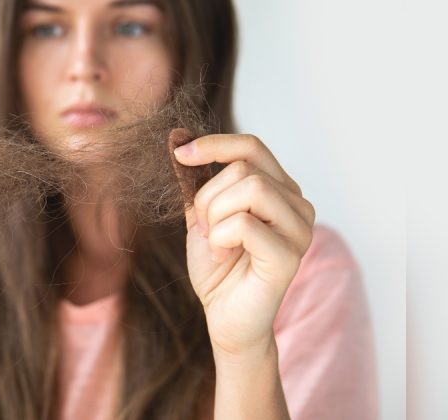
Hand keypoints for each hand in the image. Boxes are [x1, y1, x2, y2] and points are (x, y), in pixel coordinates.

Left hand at [172, 132, 315, 356]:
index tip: (181, 154)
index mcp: (280, 189)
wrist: (225, 315)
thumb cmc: (218, 266)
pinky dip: (220, 238)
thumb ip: (197, 181)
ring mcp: (299, 229)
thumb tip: (178, 139)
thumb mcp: (202, 215)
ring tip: (215, 242)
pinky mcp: (290, 255)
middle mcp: (297, 204)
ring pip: (250, 189)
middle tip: (205, 228)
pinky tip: (223, 256)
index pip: (252, 147)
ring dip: (216, 215)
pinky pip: (245, 224)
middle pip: (244, 168)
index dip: (214, 144)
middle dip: (208, 196)